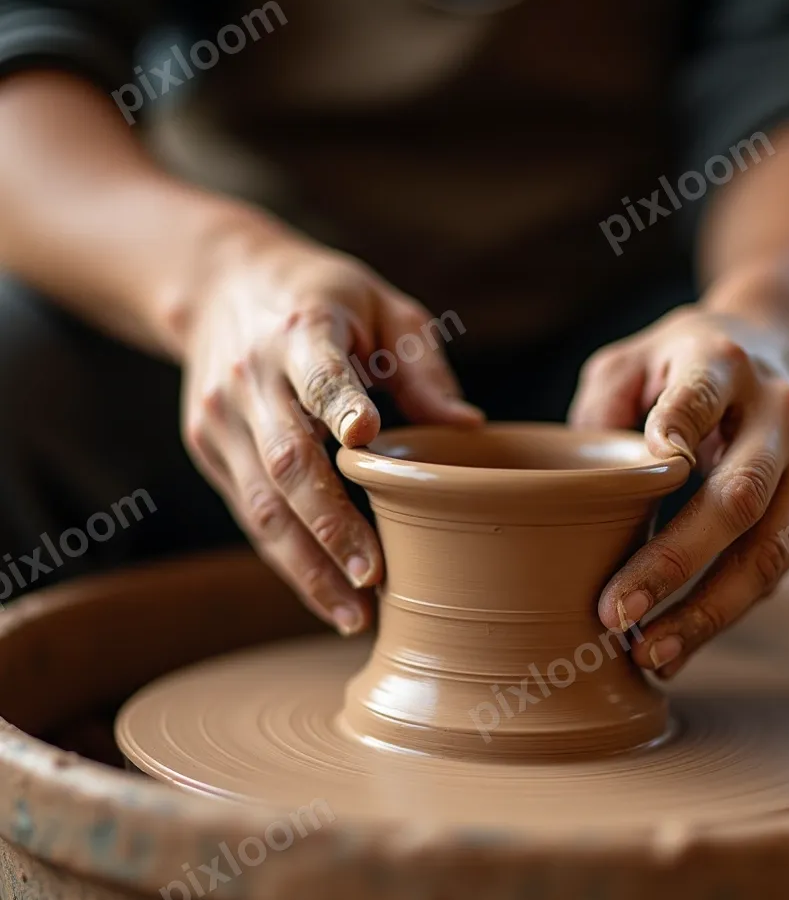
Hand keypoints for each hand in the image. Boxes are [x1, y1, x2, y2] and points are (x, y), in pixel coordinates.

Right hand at [179, 219, 481, 633]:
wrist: (219, 285)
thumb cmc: (324, 299)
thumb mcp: (382, 307)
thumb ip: (423, 368)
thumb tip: (469, 429)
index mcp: (303, 330)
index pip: (320, 372)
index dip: (340, 404)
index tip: (366, 437)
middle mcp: (253, 378)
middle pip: (288, 460)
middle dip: (331, 524)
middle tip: (376, 576)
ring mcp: (222, 418)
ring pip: (261, 504)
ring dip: (306, 564)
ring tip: (352, 615)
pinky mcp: (209, 447)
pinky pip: (250, 512)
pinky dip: (288, 557)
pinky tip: (326, 592)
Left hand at [569, 304, 788, 675]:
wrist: (785, 350)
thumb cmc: (684, 364)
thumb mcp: (634, 360)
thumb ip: (601, 406)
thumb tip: (579, 484)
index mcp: (723, 363)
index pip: (698, 397)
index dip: (674, 430)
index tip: (648, 468)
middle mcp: (781, 412)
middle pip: (736, 498)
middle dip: (674, 562)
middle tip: (616, 613)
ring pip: (767, 551)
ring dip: (706, 611)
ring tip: (648, 653)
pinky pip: (776, 571)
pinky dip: (726, 614)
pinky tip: (677, 645)